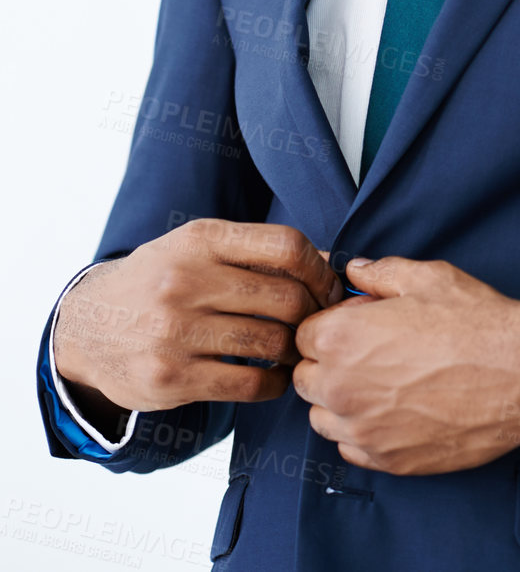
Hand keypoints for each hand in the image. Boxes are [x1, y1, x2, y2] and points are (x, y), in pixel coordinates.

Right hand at [54, 219, 342, 433]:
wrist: (87, 326)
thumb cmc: (157, 281)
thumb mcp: (197, 248)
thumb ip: (256, 252)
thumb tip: (328, 263)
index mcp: (201, 239)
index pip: (286, 245)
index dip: (319, 269)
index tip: (328, 287)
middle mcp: (187, 281)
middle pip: (285, 298)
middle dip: (314, 315)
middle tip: (318, 326)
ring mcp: (176, 332)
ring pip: (270, 343)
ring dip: (295, 351)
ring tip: (296, 350)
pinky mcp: (171, 378)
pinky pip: (248, 384)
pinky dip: (275, 384)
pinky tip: (275, 377)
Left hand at [293, 257, 519, 474]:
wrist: (519, 376)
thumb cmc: (475, 324)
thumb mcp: (426, 278)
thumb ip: (379, 274)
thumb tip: (355, 272)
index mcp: (342, 338)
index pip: (302, 335)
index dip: (328, 324)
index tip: (351, 324)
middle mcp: (341, 389)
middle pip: (306, 377)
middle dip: (327, 362)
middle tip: (368, 351)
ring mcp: (362, 431)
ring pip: (322, 417)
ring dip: (339, 400)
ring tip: (380, 382)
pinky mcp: (386, 461)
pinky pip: (350, 448)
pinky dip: (362, 431)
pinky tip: (393, 411)